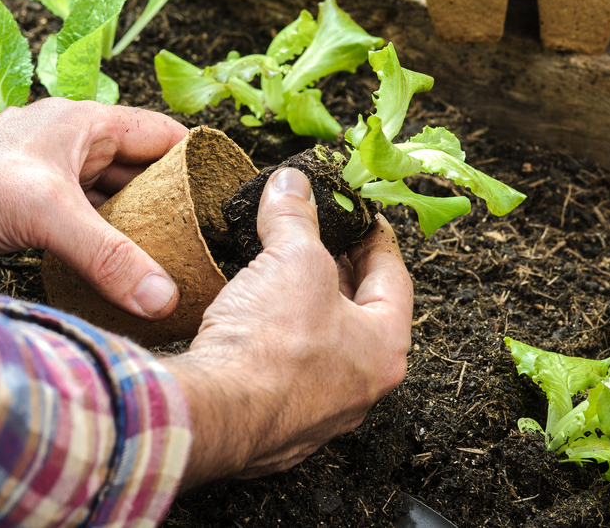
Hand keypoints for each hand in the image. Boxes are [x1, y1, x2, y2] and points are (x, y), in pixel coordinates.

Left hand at [0, 98, 187, 318]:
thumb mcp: (46, 213)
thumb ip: (109, 256)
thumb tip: (164, 296)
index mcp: (88, 125)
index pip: (164, 136)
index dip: (199, 162)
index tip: (226, 200)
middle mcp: (75, 148)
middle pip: (144, 173)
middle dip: (173, 205)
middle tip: (205, 244)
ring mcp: (53, 181)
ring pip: (115, 203)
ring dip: (139, 230)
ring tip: (173, 264)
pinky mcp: (33, 213)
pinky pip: (87, 227)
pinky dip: (107, 248)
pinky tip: (121, 275)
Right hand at [163, 168, 412, 488]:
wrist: (215, 414)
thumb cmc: (272, 345)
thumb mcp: (292, 258)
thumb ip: (296, 216)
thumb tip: (292, 184)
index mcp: (384, 348)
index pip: (394, 279)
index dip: (376, 239)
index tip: (363, 219)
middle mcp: (359, 387)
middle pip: (357, 314)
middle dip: (336, 272)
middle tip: (319, 240)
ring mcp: (318, 412)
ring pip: (319, 347)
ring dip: (302, 308)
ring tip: (279, 273)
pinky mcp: (275, 424)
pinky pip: (283, 372)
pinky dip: (273, 342)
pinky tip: (250, 320)